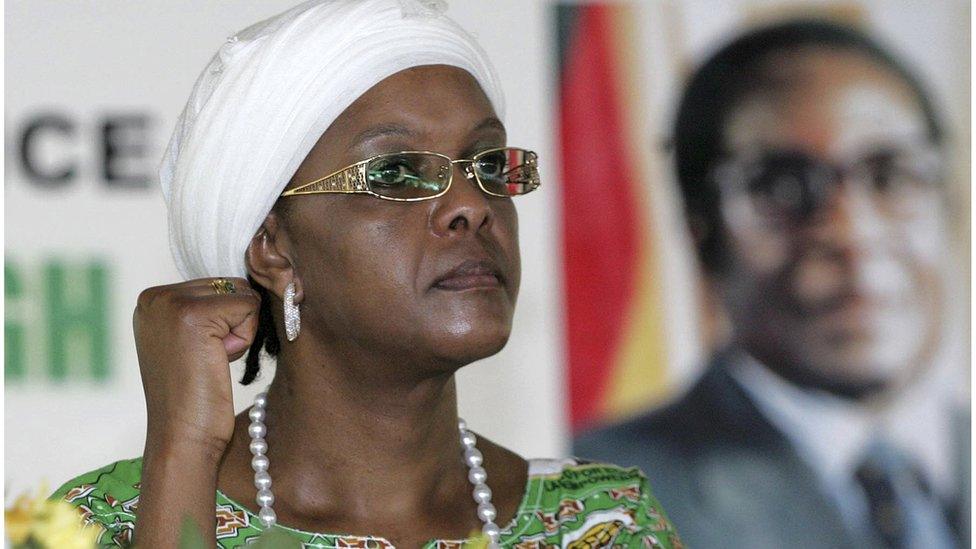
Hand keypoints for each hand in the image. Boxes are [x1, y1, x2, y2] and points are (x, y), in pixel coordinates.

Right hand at [133, 277, 260, 457]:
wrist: (182, 437)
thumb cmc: (195, 396)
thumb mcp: (191, 340)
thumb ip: (208, 308)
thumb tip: (255, 276)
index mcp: (152, 299)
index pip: (219, 285)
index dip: (225, 322)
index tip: (200, 354)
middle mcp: (155, 295)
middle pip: (233, 284)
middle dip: (233, 324)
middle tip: (207, 359)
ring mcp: (170, 302)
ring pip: (243, 293)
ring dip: (240, 331)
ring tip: (210, 361)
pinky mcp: (192, 315)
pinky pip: (250, 306)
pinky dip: (244, 338)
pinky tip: (218, 361)